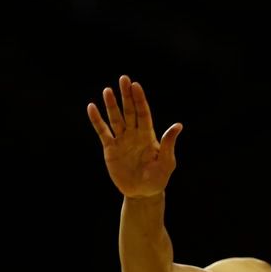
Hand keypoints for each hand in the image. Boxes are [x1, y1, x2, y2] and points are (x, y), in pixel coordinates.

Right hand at [86, 75, 182, 198]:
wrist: (143, 192)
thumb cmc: (158, 178)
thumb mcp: (166, 161)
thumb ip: (169, 143)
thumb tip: (178, 125)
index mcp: (148, 135)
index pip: (143, 113)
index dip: (139, 99)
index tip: (136, 85)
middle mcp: (134, 134)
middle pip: (129, 111)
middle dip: (126, 95)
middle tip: (123, 78)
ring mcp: (121, 140)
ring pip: (115, 118)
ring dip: (111, 105)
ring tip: (107, 90)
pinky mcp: (110, 149)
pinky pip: (102, 131)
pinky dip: (97, 120)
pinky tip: (92, 108)